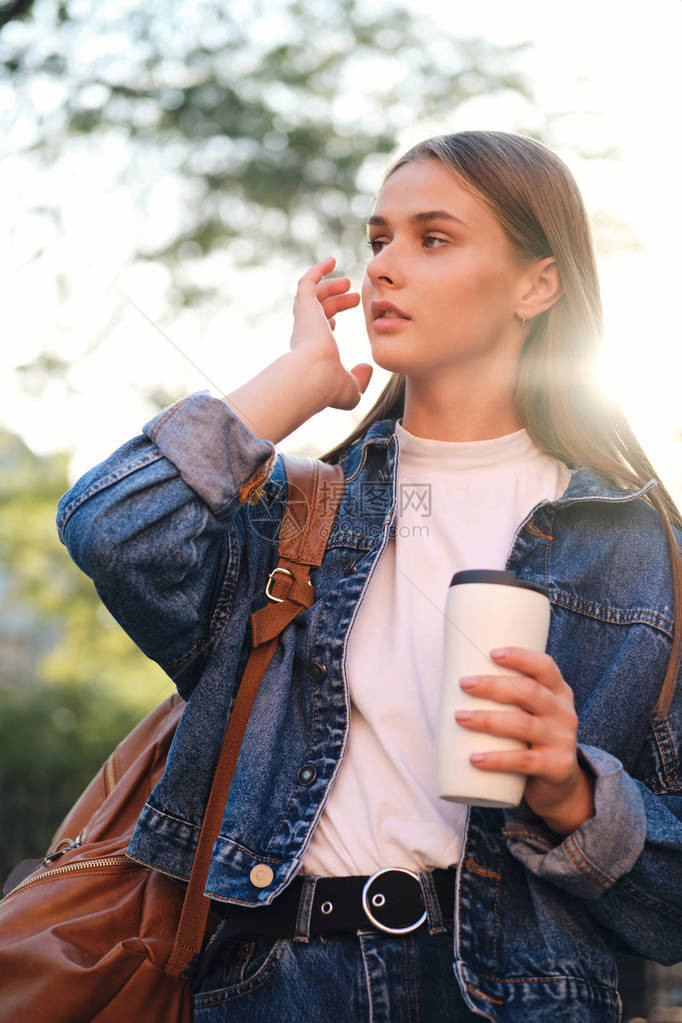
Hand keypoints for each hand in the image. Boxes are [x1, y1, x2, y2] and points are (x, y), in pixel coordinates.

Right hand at [290, 256, 372, 410]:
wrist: (312, 377)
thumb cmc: (329, 387)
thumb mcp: (351, 388)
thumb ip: (360, 379)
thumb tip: (368, 368)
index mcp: (311, 350)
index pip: (317, 331)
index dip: (328, 323)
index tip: (337, 322)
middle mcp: (304, 333)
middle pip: (319, 311)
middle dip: (336, 303)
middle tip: (354, 297)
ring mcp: (304, 319)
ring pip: (314, 295)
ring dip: (330, 287)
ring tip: (348, 283)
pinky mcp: (305, 306)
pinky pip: (308, 281)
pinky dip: (318, 270)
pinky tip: (332, 261)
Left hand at [455, 647, 594, 834]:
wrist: (558, 784)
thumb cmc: (530, 737)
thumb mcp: (528, 711)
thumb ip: (505, 696)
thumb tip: (452, 674)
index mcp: (557, 692)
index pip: (545, 667)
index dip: (520, 657)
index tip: (491, 653)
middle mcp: (564, 712)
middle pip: (530, 692)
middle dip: (493, 685)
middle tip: (463, 684)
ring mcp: (562, 740)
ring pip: (524, 724)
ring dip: (488, 720)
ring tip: (460, 718)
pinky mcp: (557, 767)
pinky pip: (525, 761)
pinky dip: (497, 759)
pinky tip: (475, 759)